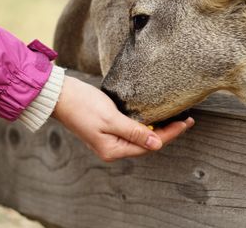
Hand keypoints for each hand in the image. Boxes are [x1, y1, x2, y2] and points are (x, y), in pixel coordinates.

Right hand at [52, 76, 194, 161]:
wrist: (59, 95)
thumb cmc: (82, 105)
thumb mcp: (111, 119)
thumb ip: (134, 132)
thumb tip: (157, 144)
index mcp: (113, 150)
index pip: (149, 145)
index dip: (170, 134)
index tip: (186, 122)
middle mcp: (112, 148)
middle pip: (146, 143)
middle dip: (167, 132)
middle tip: (186, 119)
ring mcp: (109, 139)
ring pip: (140, 137)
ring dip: (157, 128)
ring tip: (175, 118)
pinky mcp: (107, 128)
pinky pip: (131, 130)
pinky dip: (144, 124)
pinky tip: (153, 117)